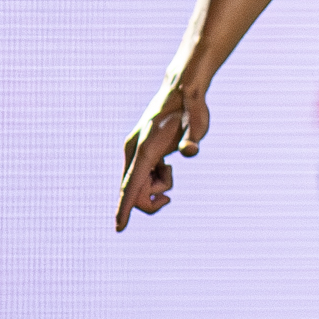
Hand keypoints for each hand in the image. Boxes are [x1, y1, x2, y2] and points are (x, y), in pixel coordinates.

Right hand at [117, 73, 209, 229]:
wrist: (181, 91)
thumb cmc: (191, 109)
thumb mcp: (198, 123)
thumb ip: (193, 137)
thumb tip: (191, 151)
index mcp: (145, 149)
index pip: (132, 185)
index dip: (126, 207)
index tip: (120, 228)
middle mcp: (133, 151)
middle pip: (133, 190)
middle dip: (151, 199)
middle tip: (169, 197)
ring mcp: (134, 151)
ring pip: (138, 184)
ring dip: (155, 186)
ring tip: (171, 167)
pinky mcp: (139, 152)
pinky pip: (141, 176)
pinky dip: (155, 178)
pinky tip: (166, 164)